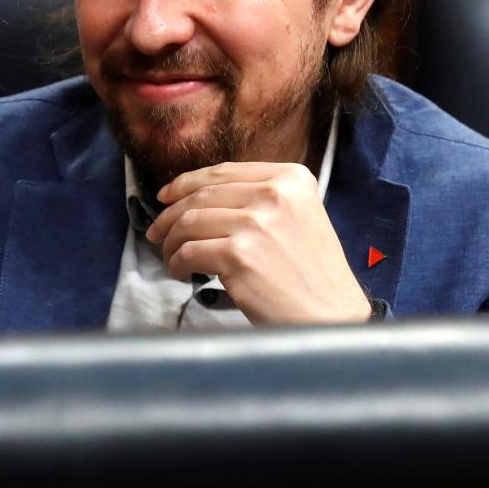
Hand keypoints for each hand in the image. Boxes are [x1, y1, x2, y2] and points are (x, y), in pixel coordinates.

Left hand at [147, 162, 371, 324]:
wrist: (331, 316)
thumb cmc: (312, 274)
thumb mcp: (299, 216)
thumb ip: (261, 199)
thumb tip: (200, 197)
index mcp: (291, 178)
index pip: (224, 171)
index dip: (187, 182)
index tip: (167, 196)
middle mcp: (275, 194)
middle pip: (202, 195)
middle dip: (170, 214)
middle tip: (157, 231)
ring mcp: (256, 224)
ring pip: (189, 222)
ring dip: (171, 242)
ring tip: (171, 257)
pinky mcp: (240, 256)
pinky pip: (189, 252)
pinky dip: (177, 263)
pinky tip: (182, 272)